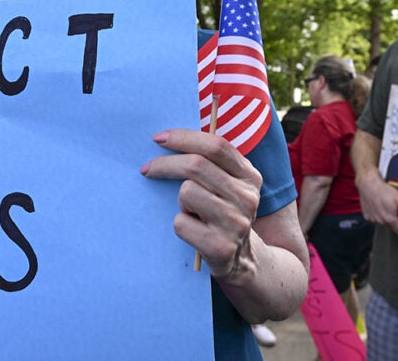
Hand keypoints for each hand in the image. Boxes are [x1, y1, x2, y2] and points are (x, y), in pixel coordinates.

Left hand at [140, 129, 261, 279]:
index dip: (184, 138)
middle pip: (196, 166)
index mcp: (250, 176)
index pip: (217, 146)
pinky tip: (193, 231)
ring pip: (187, 193)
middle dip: (165, 164)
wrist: (243, 259)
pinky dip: (180, 224)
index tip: (158, 138)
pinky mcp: (221, 247)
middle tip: (147, 169)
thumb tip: (169, 137)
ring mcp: (236, 223)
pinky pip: (181, 223)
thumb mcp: (229, 186)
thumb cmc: (223, 213)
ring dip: (180, 201)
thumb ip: (212, 163)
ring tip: (190, 211)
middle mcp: (247, 198)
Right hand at [357, 171, 397, 234]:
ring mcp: (373, 220)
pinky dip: (378, 215)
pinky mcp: (367, 217)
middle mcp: (381, 222)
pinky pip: (376, 220)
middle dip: (396, 221)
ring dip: (386, 218)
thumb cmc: (385, 191)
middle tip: (395, 209)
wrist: (368, 184)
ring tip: (386, 206)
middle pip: (392, 228)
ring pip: (384, 224)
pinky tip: (378, 206)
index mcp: (390, 219)